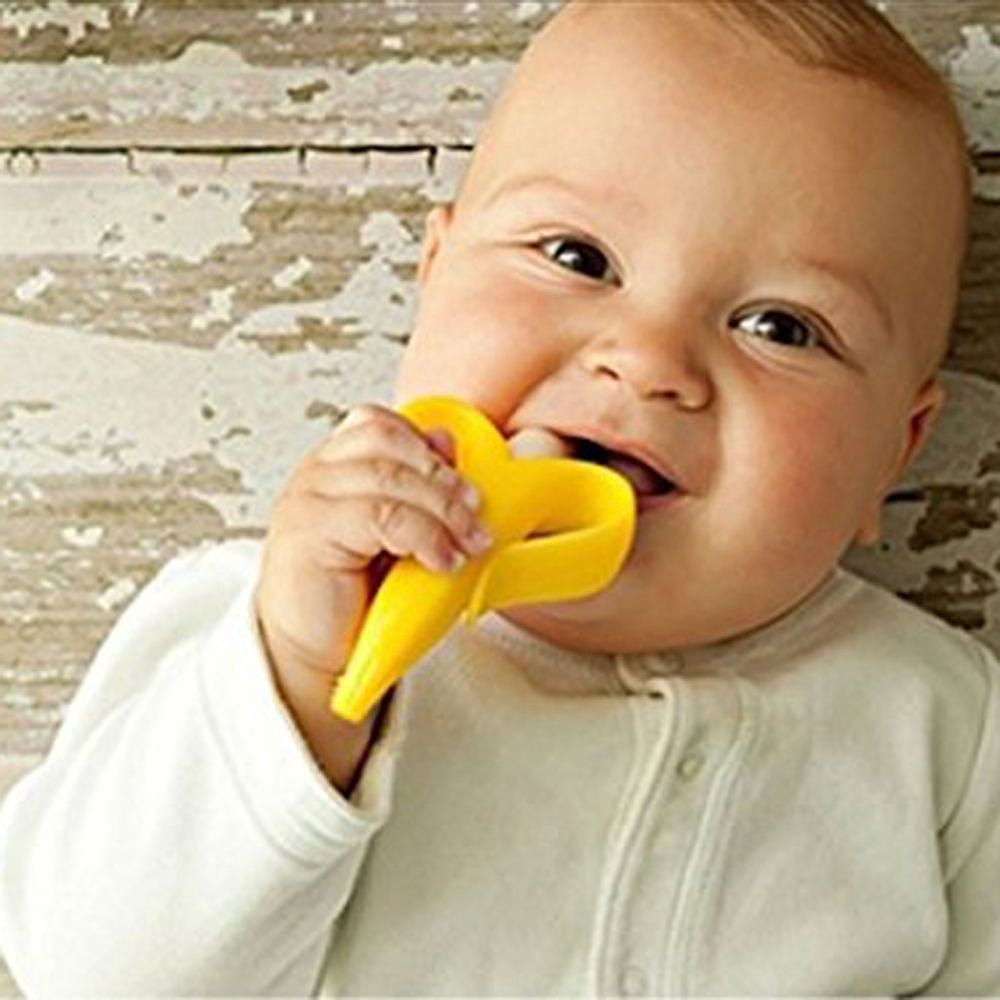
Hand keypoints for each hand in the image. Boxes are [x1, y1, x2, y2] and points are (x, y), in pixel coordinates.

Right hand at [255, 402, 491, 715]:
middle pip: (389, 443)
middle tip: (476, 517)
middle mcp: (316, 476)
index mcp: (334, 468)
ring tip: (467, 545)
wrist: (310, 655)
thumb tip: (448, 444)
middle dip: (444, 480)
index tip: (465, 487)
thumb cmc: (352, 598)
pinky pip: (381, 515)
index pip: (380, 425)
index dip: (427, 447)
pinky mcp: (310, 532)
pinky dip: (424, 535)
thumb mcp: (397, 536)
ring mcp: (308, 500)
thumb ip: (417, 491)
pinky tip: (441, 561)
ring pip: (390, 476)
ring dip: (443, 511)